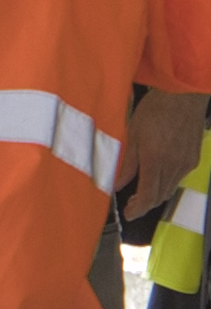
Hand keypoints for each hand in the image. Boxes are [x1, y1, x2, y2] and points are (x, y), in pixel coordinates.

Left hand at [125, 90, 205, 224]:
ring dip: (155, 195)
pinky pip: (179, 178)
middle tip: (131, 205)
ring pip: (170, 188)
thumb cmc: (155, 110)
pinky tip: (156, 177)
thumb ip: (126, 164)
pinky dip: (166, 183)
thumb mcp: (132, 135)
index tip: (128, 213)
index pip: (147, 196)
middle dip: (145, 205)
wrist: (182, 95)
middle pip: (160, 196)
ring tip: (140, 193)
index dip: (137, 209)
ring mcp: (186, 163)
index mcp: (155, 161)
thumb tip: (115, 184)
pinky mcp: (193, 158)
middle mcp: (174, 165)